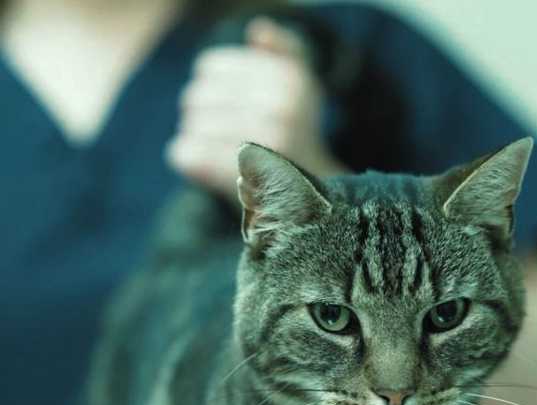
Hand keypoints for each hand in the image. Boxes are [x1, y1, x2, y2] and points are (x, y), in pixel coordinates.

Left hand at [166, 17, 345, 198]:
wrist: (311, 200)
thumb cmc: (296, 139)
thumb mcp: (302, 87)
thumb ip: (285, 51)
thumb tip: (259, 31)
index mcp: (289, 78)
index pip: (208, 68)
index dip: (211, 89)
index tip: (231, 108)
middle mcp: (279, 108)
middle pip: (196, 97)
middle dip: (202, 117)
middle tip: (223, 137)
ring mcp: (260, 143)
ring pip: (190, 126)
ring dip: (197, 141)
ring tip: (221, 153)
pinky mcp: (239, 175)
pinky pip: (184, 153)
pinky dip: (188, 162)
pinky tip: (207, 168)